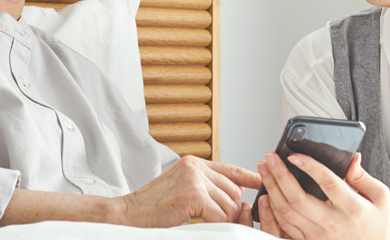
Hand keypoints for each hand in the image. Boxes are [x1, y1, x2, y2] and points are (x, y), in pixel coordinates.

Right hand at [115, 155, 261, 226]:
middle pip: (233, 190)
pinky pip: (220, 215)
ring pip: (229, 204)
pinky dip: (217, 225)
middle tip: (226, 221)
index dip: (248, 177)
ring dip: (224, 219)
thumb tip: (236, 193)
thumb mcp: (181, 188)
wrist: (128, 214)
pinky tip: (204, 226)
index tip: (261, 183)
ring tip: (210, 224)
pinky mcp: (193, 195)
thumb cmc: (153, 207)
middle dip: (234, 209)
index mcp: (193, 163)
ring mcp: (195, 180)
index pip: (230, 169)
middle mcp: (196, 167)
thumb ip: (205, 186)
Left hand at [257, 152, 389, 239]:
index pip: (327, 184)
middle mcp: (331, 222)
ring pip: (286, 212)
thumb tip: (352, 158)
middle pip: (298, 199)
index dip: (310, 167)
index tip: (295, 155)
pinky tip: (268, 193)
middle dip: (279, 175)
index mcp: (351, 208)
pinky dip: (273, 208)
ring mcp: (317, 235)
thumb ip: (362, 176)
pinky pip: (285, 226)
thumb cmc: (375, 223)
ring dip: (272, 189)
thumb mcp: (379, 197)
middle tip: (270, 157)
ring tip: (265, 169)